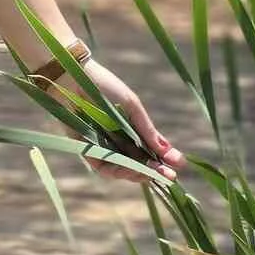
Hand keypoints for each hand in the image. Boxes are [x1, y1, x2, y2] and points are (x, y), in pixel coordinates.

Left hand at [65, 58, 183, 186]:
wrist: (75, 77)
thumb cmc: (105, 86)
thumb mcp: (131, 106)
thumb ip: (146, 129)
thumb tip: (167, 151)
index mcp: (131, 128)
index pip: (150, 150)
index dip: (164, 160)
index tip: (179, 166)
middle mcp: (118, 139)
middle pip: (138, 163)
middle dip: (154, 171)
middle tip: (168, 177)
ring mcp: (103, 145)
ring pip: (122, 168)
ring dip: (136, 174)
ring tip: (148, 173)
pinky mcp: (86, 148)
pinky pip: (102, 166)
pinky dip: (116, 170)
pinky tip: (128, 170)